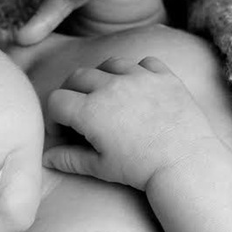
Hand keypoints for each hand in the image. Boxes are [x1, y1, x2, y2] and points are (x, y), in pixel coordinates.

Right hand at [43, 56, 218, 190]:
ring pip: (108, 64)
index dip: (54, 116)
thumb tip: (47, 159)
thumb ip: (70, 159)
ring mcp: (139, 78)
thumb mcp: (101, 167)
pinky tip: (138, 87)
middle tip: (80, 110)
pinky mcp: (164, 76)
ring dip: (102, 76)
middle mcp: (111, 87)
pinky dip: (137, 71)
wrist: (185, 163)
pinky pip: (144, 62)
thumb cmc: (141, 169)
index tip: (63, 129)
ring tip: (107, 94)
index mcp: (90, 111)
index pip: (57, 100)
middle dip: (72, 92)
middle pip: (78, 76)